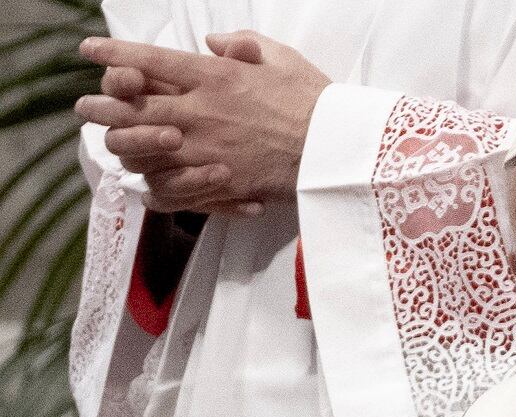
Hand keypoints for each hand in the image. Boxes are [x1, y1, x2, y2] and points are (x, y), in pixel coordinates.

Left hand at [76, 31, 330, 212]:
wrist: (340, 149)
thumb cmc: (316, 102)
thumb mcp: (282, 58)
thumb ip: (243, 44)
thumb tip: (214, 41)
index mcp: (215, 75)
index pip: (150, 60)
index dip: (114, 54)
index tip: (90, 52)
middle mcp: (202, 110)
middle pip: (131, 106)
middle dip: (101, 105)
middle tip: (87, 107)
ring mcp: (208, 149)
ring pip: (142, 148)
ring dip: (120, 144)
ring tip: (109, 142)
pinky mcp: (221, 182)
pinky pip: (172, 188)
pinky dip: (156, 187)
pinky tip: (147, 183)